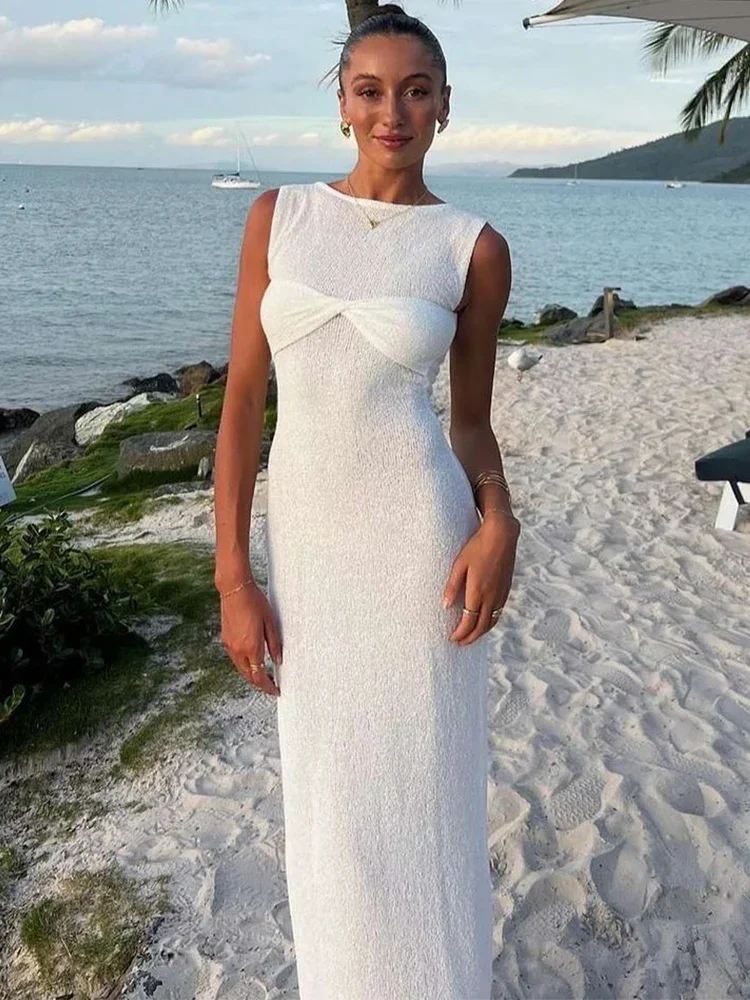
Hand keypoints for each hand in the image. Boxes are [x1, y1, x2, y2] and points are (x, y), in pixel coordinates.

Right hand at [219, 580, 281, 696]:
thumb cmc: (255, 602)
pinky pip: (235, 659)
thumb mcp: (270, 622)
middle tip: (271, 685)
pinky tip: (252, 660)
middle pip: (248, 676)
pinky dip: (244, 665)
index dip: (268, 687)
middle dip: (260, 684)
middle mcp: (238, 650)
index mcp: (251, 647)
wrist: (234, 589)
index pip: (259, 676)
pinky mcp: (226, 639)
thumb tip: (278, 661)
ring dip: (251, 675)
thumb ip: (274, 644)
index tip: (276, 691)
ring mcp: (230, 646)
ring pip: (241, 669)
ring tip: (264, 674)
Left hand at [443, 513, 519, 644]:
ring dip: (481, 632)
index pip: (468, 622)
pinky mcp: (506, 589)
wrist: (502, 535)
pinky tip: (484, 621)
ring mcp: (500, 594)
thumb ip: (452, 586)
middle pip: (481, 626)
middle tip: (460, 643)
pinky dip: (490, 622)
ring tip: (470, 636)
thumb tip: (445, 606)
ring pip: (492, 621)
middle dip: (470, 638)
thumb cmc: (477, 547)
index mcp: (477, 592)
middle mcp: (491, 596)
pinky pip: (498, 612)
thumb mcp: (459, 564)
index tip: (452, 638)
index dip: (460, 633)